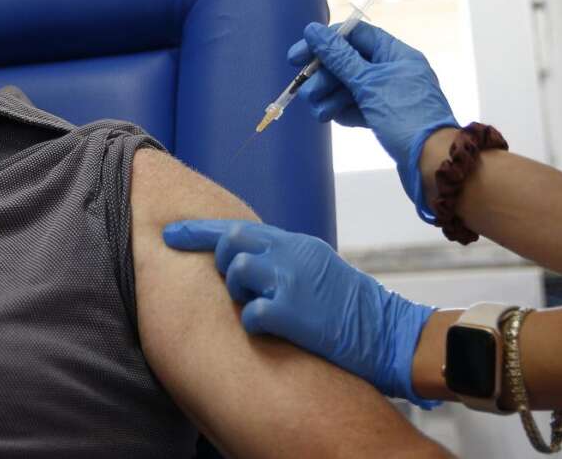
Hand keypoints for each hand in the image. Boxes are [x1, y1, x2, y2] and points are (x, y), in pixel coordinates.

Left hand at [163, 219, 437, 407]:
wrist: (392, 334)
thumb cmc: (353, 310)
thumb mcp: (319, 270)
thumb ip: (284, 261)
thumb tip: (246, 261)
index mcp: (296, 243)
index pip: (237, 228)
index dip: (198, 231)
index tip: (169, 234)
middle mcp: (291, 253)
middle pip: (230, 243)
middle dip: (223, 265)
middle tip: (240, 290)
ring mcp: (292, 279)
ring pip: (236, 272)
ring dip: (240, 295)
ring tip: (265, 311)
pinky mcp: (294, 310)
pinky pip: (249, 313)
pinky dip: (253, 324)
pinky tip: (273, 331)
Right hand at [287, 21, 458, 219]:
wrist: (431, 162)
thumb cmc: (405, 116)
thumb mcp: (368, 83)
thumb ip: (338, 57)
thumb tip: (313, 31)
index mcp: (395, 54)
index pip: (354, 36)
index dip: (324, 43)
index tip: (298, 57)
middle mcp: (393, 71)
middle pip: (348, 63)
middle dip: (323, 77)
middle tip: (305, 92)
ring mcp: (388, 95)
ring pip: (349, 87)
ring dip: (329, 97)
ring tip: (319, 113)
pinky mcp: (384, 117)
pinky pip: (356, 106)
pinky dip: (342, 111)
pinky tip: (333, 118)